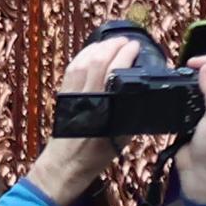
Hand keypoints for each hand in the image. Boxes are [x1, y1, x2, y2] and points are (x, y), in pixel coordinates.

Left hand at [32, 32, 142, 201]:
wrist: (65, 164)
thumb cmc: (94, 156)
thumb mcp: (121, 138)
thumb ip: (130, 115)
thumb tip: (142, 95)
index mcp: (101, 107)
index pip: (111, 70)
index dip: (124, 54)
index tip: (136, 47)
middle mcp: (84, 96)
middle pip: (95, 61)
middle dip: (112, 46)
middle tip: (126, 41)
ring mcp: (70, 93)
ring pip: (82, 61)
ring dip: (98, 48)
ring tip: (112, 43)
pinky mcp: (63, 94)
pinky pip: (72, 69)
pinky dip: (83, 56)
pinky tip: (92, 53)